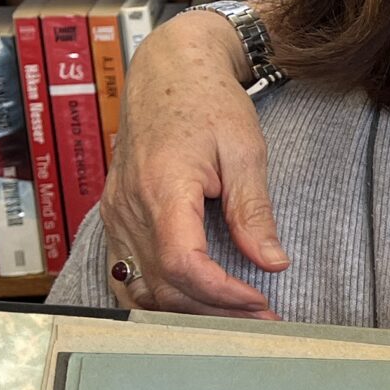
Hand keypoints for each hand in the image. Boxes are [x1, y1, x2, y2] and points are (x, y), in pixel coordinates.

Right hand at [100, 7, 283, 315]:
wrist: (168, 71)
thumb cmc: (207, 102)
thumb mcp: (244, 150)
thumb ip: (254, 211)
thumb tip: (272, 262)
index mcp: (163, 188)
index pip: (183, 264)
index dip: (223, 293)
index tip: (260, 300)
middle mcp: (130, 207)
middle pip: (164, 285)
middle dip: (216, 311)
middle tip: (263, 318)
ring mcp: (117, 214)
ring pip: (143, 287)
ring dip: (188, 311)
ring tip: (235, 316)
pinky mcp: (116, 217)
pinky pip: (128, 273)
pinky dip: (158, 296)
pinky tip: (193, 304)